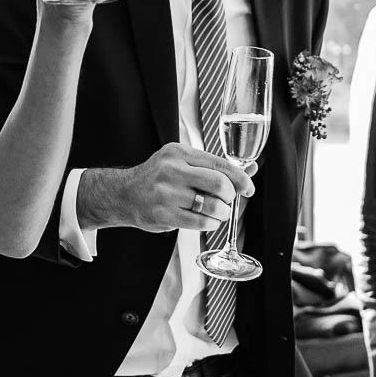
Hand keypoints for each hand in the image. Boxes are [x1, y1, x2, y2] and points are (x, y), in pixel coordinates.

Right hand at [78, 142, 252, 233]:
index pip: (219, 164)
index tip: (248, 188)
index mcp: (179, 152)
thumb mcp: (182, 162)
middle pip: (219, 184)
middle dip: (231, 196)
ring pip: (212, 206)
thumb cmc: (158, 178)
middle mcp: (172, 170)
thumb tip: (251, 168)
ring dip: (222, 213)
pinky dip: (210, 223)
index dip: (241, 178)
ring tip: (218, 213)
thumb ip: (215, 166)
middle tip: (228, 200)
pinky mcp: (163, 214)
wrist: (124, 194)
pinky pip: (200, 222)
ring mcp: (166, 193)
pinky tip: (206, 220)